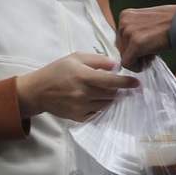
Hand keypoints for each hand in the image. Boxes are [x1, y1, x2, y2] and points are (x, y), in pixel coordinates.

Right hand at [16, 53, 138, 121]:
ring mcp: (81, 107)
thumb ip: (97, 60)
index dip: (126, 83)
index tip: (137, 83)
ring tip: (104, 91)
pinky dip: (101, 106)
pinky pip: (98, 113)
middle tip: (118, 85)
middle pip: (112, 94)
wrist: (38, 91)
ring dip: (110, 98)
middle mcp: (84, 93)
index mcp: (83, 76)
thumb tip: (116, 65)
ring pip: (106, 104)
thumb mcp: (75, 57)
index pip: (111, 82)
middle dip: (118, 90)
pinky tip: (96, 100)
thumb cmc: (57, 71)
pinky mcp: (79, 117)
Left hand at [117, 5, 175, 68]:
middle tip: (151, 51)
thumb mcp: (147, 20)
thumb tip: (128, 46)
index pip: (120, 40)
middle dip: (135, 54)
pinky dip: (138, 67)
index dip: (133, 47)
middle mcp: (124, 21)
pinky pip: (127, 64)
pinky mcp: (135, 44)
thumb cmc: (171, 22)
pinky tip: (151, 59)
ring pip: (124, 57)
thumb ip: (135, 29)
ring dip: (138, 59)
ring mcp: (128, 32)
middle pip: (121, 49)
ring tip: (153, 52)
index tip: (147, 46)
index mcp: (126, 15)